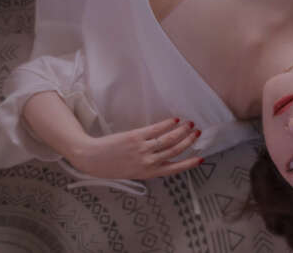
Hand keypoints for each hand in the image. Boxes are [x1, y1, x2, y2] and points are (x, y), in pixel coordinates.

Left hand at [71, 117, 202, 179]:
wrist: (91, 159)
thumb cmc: (110, 167)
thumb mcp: (131, 173)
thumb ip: (147, 167)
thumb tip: (162, 158)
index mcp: (148, 173)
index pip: (174, 168)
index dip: (189, 163)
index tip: (201, 158)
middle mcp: (148, 162)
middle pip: (175, 150)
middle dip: (189, 141)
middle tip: (197, 133)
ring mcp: (142, 149)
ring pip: (169, 139)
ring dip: (182, 131)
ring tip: (190, 124)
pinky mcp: (135, 137)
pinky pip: (156, 130)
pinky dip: (167, 124)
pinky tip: (174, 120)